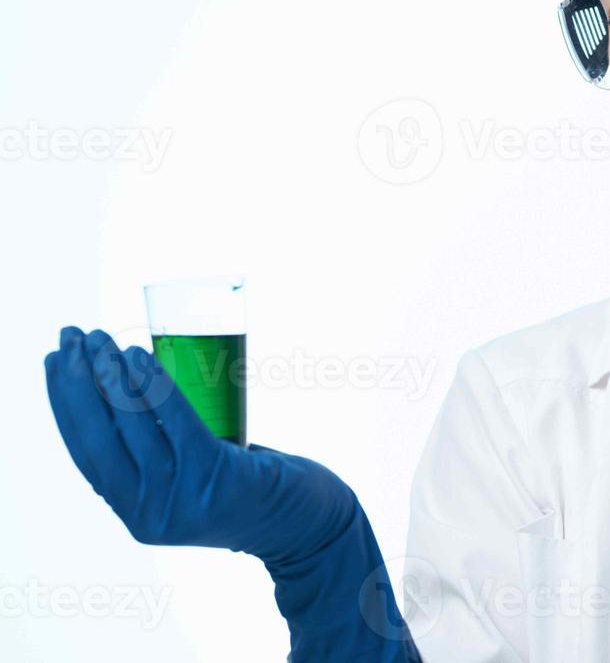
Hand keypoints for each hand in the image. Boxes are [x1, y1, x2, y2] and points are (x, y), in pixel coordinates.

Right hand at [45, 326, 420, 660]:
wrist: (306, 523)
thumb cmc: (249, 489)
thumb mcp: (191, 482)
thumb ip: (159, 457)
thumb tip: (128, 397)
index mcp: (136, 514)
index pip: (85, 454)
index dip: (63, 406)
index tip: (53, 362)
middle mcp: (150, 512)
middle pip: (99, 438)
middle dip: (78, 383)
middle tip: (72, 337)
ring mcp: (181, 498)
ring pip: (132, 427)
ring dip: (110, 377)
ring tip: (102, 340)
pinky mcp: (214, 476)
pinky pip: (175, 423)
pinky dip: (153, 387)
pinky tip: (137, 356)